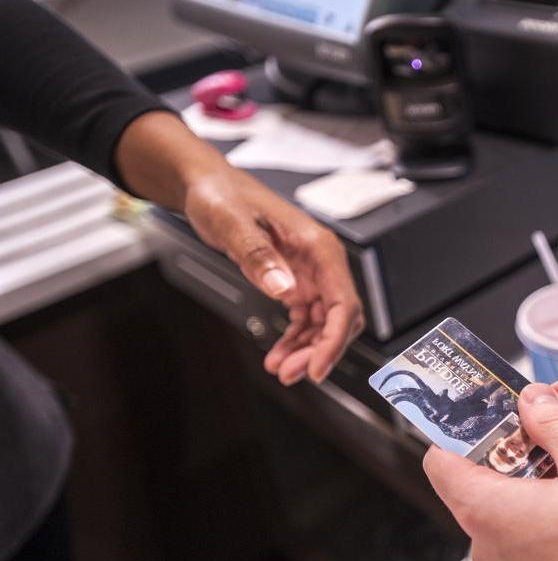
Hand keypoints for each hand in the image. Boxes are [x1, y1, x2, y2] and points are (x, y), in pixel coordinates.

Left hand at [182, 167, 363, 383]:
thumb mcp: (234, 222)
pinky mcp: (295, 281)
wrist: (209, 188)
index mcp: (318, 247)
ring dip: (306, 350)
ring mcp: (310, 274)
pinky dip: (295, 340)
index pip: (344, 302)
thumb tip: (283, 288)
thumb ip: (258, 254)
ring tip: (279, 368)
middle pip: (339, 318)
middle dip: (319, 350)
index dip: (335, 340)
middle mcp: (321, 262)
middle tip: (289, 372)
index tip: (318, 367)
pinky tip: (279, 353)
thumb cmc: (223, 196)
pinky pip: (305, 319)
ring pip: (323, 324)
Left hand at [424, 382, 557, 560]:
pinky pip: (542, 517)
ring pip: (526, 488)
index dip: (468, 424)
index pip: (443, 458)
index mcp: (485, 510)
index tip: (500, 401)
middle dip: (537, 428)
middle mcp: (490, 540)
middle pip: (495, 466)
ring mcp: (517, 560)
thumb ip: (553, 422)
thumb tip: (532, 399)